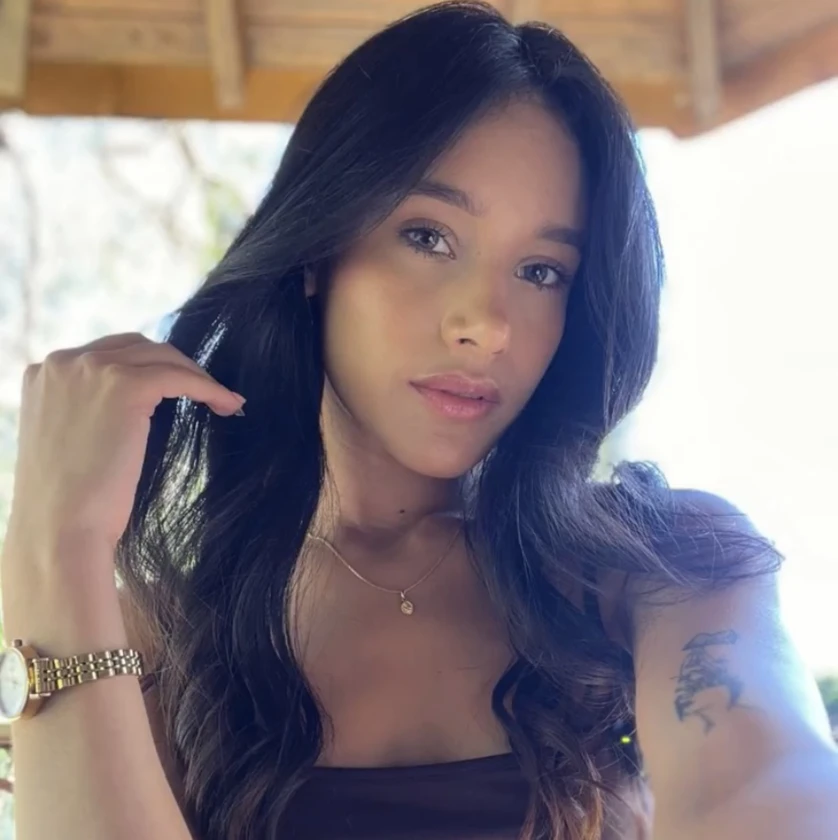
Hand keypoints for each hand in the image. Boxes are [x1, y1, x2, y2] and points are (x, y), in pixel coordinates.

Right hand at [5, 332, 245, 557]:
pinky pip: (179, 376)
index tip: (176, 385)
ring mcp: (92, 370)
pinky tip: (228, 405)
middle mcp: (63, 363)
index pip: (108, 354)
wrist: (61, 530)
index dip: (147, 367)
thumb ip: (86, 412)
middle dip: (174, 365)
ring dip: (197, 375)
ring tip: (222, 400)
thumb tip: (130, 409)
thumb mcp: (67, 441)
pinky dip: (208, 388)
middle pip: (137, 346)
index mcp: (43, 373)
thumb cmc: (67, 503)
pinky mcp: (124, 387)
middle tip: (205, 390)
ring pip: (162, 356)